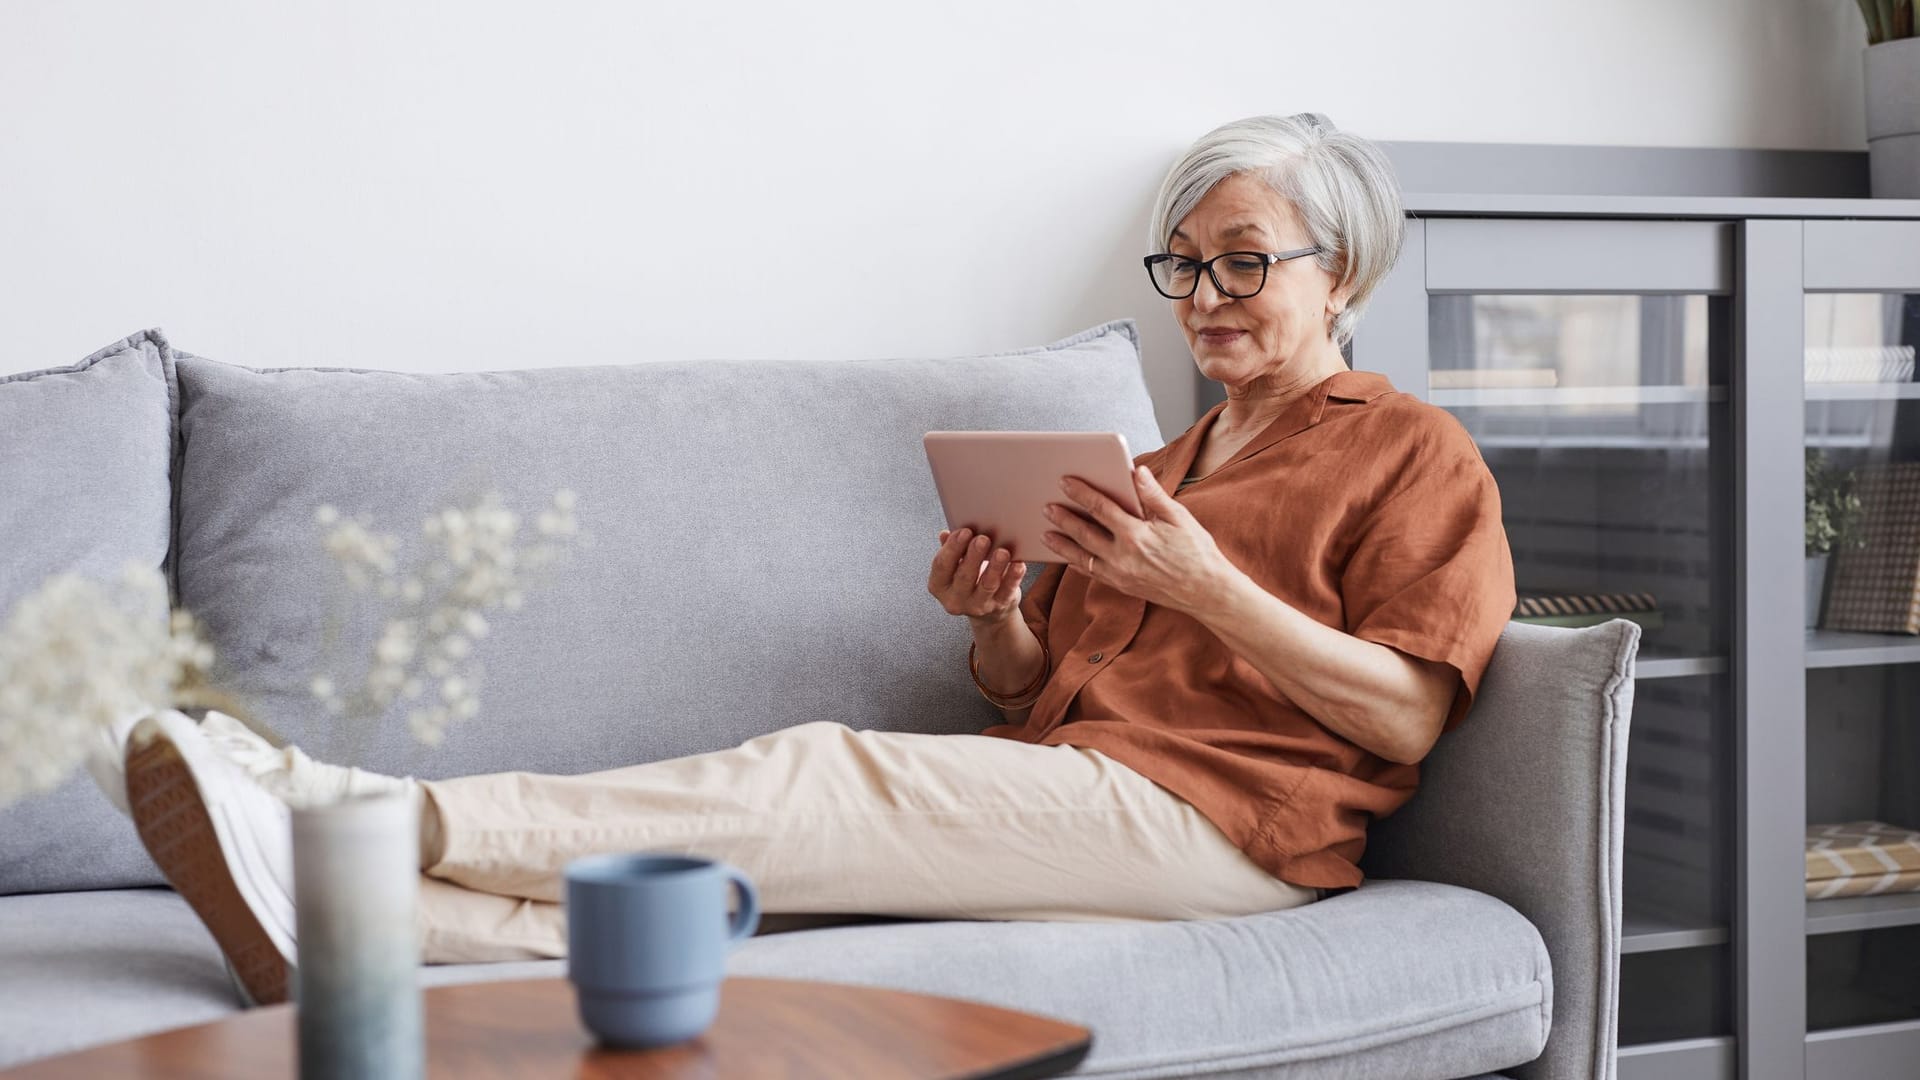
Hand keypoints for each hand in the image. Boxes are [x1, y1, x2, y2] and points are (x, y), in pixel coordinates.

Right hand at [927, 527, 1026, 624]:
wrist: (988, 612)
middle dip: (974, 556)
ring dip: (995, 567)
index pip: (941, 565)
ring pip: (987, 585)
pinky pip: (1007, 591)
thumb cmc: (970, 580)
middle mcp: (956, 599)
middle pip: (964, 576)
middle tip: (983, 539)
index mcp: (940, 585)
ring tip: (1002, 552)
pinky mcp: (999, 606)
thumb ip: (951, 549)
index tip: (963, 531)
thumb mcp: (955, 566)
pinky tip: (1018, 564)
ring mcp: (978, 606)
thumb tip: (945, 534)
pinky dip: (1014, 577)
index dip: (952, 547)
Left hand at [1043, 466, 1231, 613]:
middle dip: (1063, 518)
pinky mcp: (1121, 586)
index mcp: (1137, 535)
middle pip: (1084, 533)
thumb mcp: (1179, 517)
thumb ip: (1153, 495)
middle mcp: (1123, 557)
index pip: (1101, 508)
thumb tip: (1136, 471)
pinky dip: (1076, 564)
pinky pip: (1091, 574)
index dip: (1081, 493)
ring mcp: (1120, 575)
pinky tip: (1067, 557)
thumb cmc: (1197, 552)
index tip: (1065, 481)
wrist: (1206, 592)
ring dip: (1062, 544)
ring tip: (1046, 532)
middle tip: (1046, 506)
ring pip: (1082, 557)